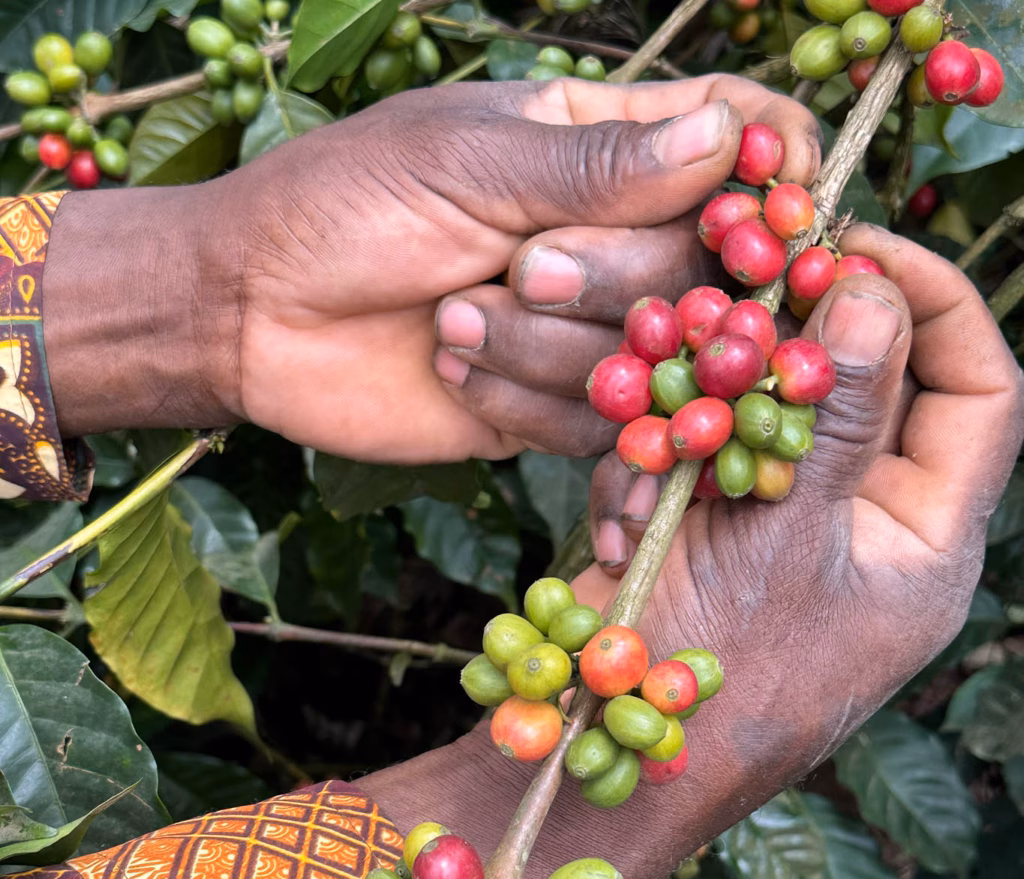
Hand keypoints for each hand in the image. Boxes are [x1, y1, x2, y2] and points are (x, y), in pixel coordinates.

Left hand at [42, 76, 820, 461]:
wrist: (253, 315)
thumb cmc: (343, 207)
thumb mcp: (464, 162)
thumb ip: (595, 165)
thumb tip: (727, 138)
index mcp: (596, 148)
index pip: (734, 140)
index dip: (771, 173)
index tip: (769, 209)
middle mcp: (607, 239)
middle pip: (705, 268)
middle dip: (615, 277)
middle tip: (520, 270)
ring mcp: (584, 329)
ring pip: (653, 359)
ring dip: (547, 348)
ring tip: (453, 321)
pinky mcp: (550, 406)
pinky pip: (595, 426)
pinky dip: (523, 400)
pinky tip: (454, 372)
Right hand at [361, 228, 1022, 878]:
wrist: (617, 755)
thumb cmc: (726, 672)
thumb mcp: (786, 538)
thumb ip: (833, 417)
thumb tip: (872, 293)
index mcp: (927, 536)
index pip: (980, 389)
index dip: (933, 302)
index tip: (855, 246)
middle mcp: (866, 524)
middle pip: (863, 390)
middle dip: (794, 349)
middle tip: (736, 297)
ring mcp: (783, 526)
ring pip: (764, 419)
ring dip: (701, 427)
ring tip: (652, 475)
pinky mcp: (713, 532)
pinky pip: (702, 465)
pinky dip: (658, 477)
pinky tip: (623, 531)